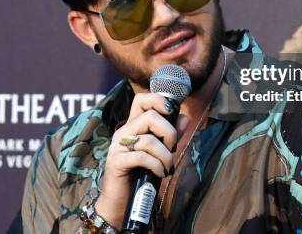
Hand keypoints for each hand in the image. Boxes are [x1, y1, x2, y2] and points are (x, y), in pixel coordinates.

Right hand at [94, 93, 188, 228]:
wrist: (123, 202)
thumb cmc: (141, 175)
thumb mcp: (160, 152)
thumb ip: (171, 135)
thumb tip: (185, 117)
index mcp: (133, 126)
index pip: (141, 100)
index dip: (158, 99)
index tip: (172, 111)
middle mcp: (123, 132)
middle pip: (149, 116)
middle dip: (169, 133)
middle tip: (172, 149)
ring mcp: (118, 146)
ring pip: (148, 140)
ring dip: (165, 156)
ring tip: (167, 168)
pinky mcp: (116, 161)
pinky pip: (142, 157)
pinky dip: (156, 165)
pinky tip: (159, 173)